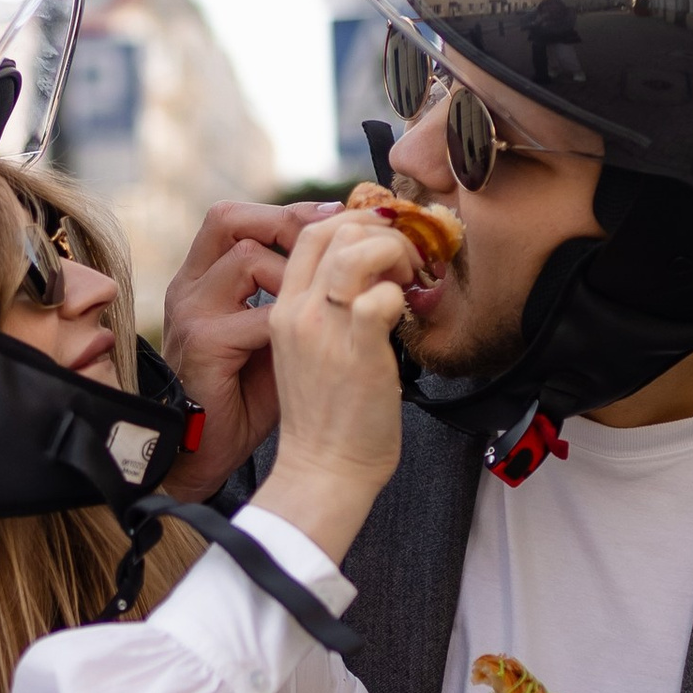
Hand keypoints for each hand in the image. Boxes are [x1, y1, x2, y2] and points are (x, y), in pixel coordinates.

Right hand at [161, 197, 338, 479]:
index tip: (333, 218)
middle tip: (333, 242)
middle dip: (287, 223)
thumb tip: (350, 257)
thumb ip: (294, 293)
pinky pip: (260, 314)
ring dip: (297, 275)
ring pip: (248, 259)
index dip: (284, 213)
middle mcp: (189, 288)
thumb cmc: (246, 394)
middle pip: (230, 220)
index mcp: (201, 280)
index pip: (234, 219)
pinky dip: (295, 322)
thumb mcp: (272, 331)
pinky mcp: (204, 343)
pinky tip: (317, 338)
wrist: (209, 451)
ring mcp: (192, 313)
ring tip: (326, 299)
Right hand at [257, 208, 410, 565]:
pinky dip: (401, 294)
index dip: (354, 222)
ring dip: (393, 252)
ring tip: (407, 280)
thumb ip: (330, 315)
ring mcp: (324, 329)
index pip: (311, 234)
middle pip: (334, 230)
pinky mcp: (356, 350)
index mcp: (285, 309)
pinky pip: (381, 295)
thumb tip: (372, 285)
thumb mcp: (312, 353)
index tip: (383, 240)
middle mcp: (299, 311)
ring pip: (356, 249)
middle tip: (405, 259)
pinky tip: (407, 313)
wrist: (322, 469)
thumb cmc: (327, 420)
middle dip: (380, 230)